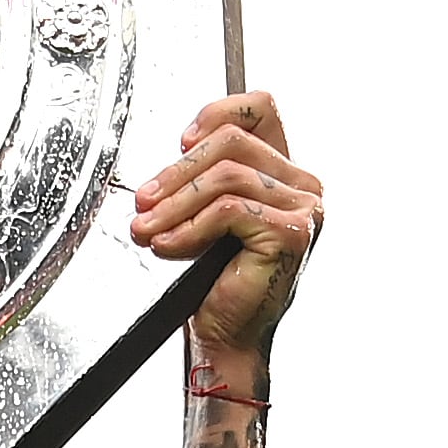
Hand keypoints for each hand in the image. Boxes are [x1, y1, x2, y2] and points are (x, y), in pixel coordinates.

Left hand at [133, 93, 318, 382]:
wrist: (226, 338)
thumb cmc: (216, 283)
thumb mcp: (206, 214)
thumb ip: (206, 175)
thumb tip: (181, 149)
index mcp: (286, 173)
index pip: (261, 109)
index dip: (217, 113)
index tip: (180, 143)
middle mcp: (304, 185)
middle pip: (233, 142)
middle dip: (177, 171)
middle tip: (144, 200)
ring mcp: (304, 208)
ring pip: (226, 175)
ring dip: (176, 202)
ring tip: (148, 228)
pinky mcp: (292, 232)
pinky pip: (228, 209)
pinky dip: (190, 227)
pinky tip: (168, 246)